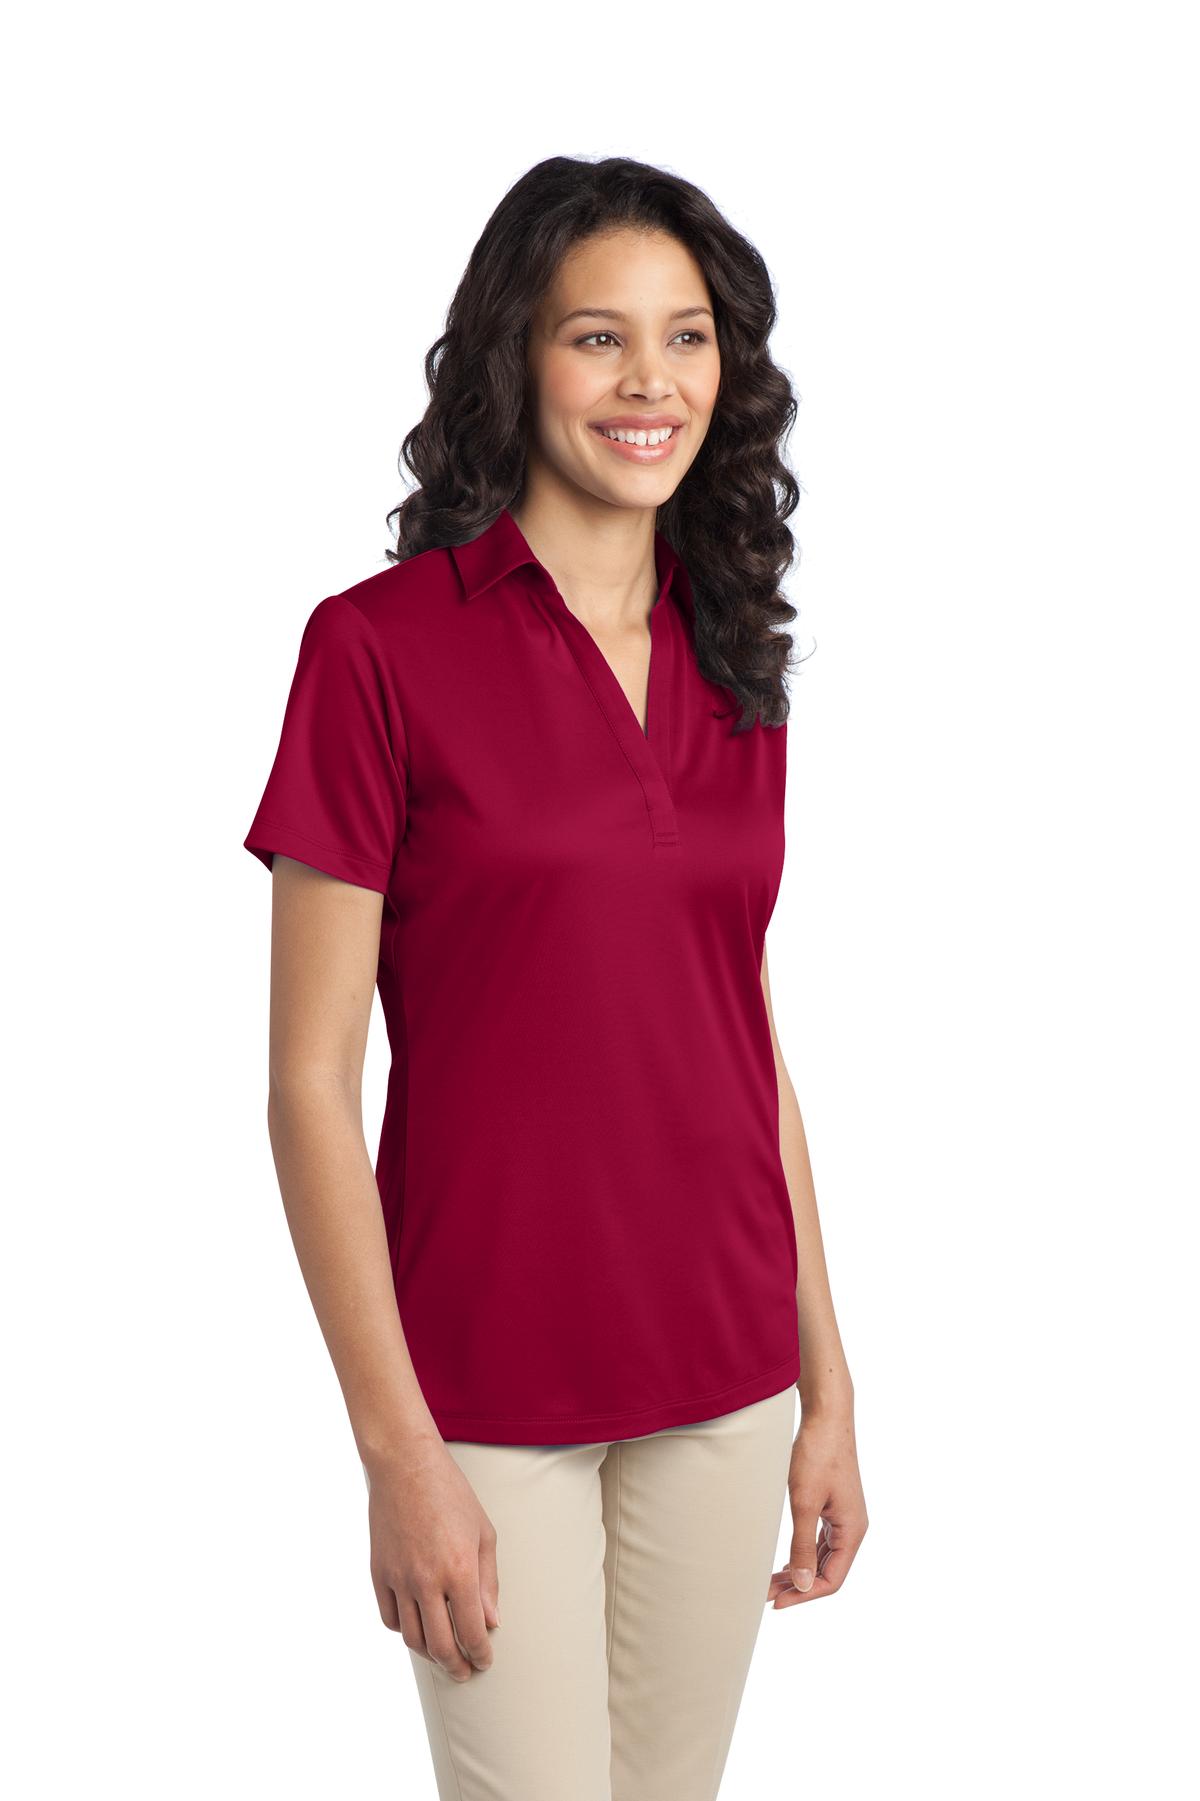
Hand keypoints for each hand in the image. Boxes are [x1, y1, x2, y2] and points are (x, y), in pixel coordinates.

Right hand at [364, 1436, 499, 1678]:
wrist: (406, 1466)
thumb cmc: (451, 1494)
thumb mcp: (483, 1532)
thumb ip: (488, 1581)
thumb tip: (491, 1621)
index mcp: (460, 1570)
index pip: (471, 1632)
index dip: (480, 1653)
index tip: (485, 1661)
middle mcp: (427, 1580)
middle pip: (441, 1645)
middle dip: (456, 1666)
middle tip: (465, 1672)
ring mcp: (399, 1578)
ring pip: (412, 1638)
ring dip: (430, 1655)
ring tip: (442, 1657)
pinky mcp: (379, 1573)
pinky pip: (389, 1617)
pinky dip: (404, 1630)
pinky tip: (417, 1628)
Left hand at [767, 1404, 867, 1607]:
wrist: (826, 1416)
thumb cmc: (817, 1454)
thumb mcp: (805, 1502)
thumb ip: (801, 1544)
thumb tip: (801, 1584)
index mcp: (852, 1531)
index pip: (831, 1579)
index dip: (804, 1595)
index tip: (776, 1602)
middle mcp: (852, 1527)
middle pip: (826, 1571)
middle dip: (797, 1586)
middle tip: (765, 1594)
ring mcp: (844, 1516)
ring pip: (822, 1557)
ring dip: (798, 1571)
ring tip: (770, 1583)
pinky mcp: (833, 1505)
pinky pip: (820, 1541)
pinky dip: (803, 1554)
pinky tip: (786, 1562)